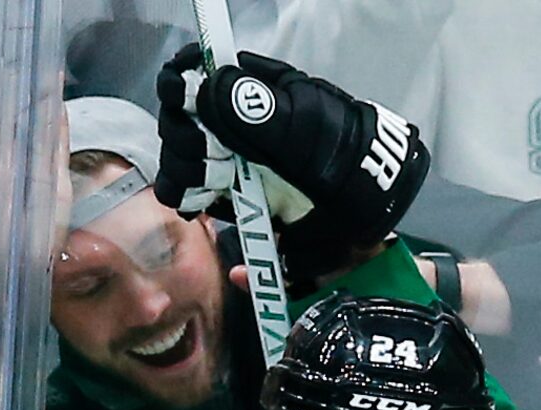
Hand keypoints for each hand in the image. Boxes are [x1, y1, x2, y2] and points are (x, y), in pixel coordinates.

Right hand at [157, 45, 428, 267]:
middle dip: (183, 135)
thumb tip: (206, 86)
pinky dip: (185, 197)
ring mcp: (225, 159)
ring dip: (182, 168)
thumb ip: (255, 108)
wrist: (364, 206)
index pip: (195, 72)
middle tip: (207, 153)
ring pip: (177, 156)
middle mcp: (229, 123)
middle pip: (177, 118)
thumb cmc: (340, 151)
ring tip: (211, 182)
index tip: (183, 98)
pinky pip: (188, 194)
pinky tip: (200, 202)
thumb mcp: (303, 123)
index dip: (181, 81)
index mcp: (247, 91)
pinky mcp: (225, 196)